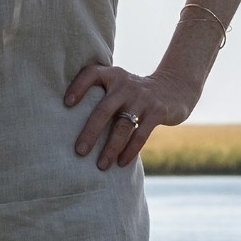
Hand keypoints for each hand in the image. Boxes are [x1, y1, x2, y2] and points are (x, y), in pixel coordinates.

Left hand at [66, 61, 193, 169]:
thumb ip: (99, 94)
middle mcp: (126, 85)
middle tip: (79, 152)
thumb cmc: (134, 93)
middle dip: (90, 132)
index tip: (66, 104)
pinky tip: (121, 163)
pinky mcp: (157, 111)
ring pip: (123, 126)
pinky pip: (141, 134)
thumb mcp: (118, 85)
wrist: (174, 87)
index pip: (91, 74)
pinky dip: (130, 150)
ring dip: (110, 148)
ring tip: (101, 165)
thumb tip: (67, 122)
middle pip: (104, 110)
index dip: (78, 87)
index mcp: (113, 75)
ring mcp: (143, 98)